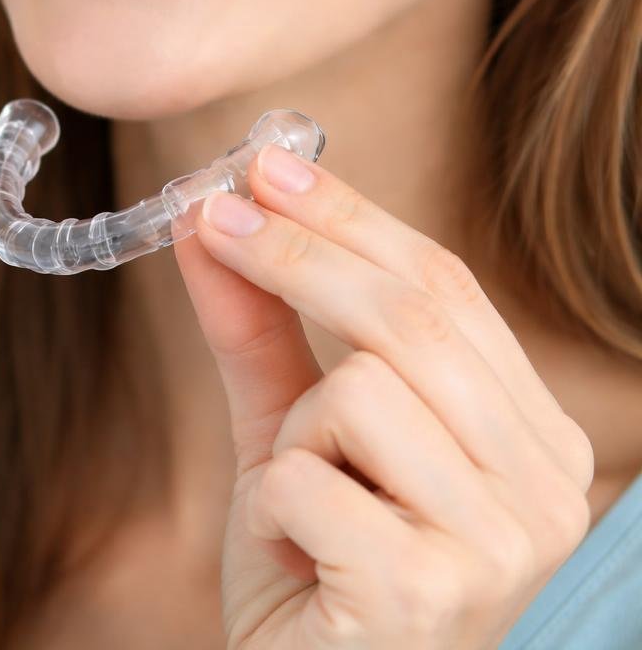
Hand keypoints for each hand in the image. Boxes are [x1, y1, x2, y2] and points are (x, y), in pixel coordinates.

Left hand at [173, 144, 593, 647]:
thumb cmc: (315, 574)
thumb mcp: (287, 436)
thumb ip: (261, 332)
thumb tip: (213, 217)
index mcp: (531, 437)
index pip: (447, 289)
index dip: (350, 218)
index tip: (265, 165)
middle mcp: (545, 486)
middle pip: (413, 318)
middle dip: (297, 254)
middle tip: (212, 214)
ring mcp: (501, 544)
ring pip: (359, 393)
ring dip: (294, 439)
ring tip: (304, 508)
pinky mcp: (430, 592)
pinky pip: (307, 479)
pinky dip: (273, 508)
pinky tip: (301, 558)